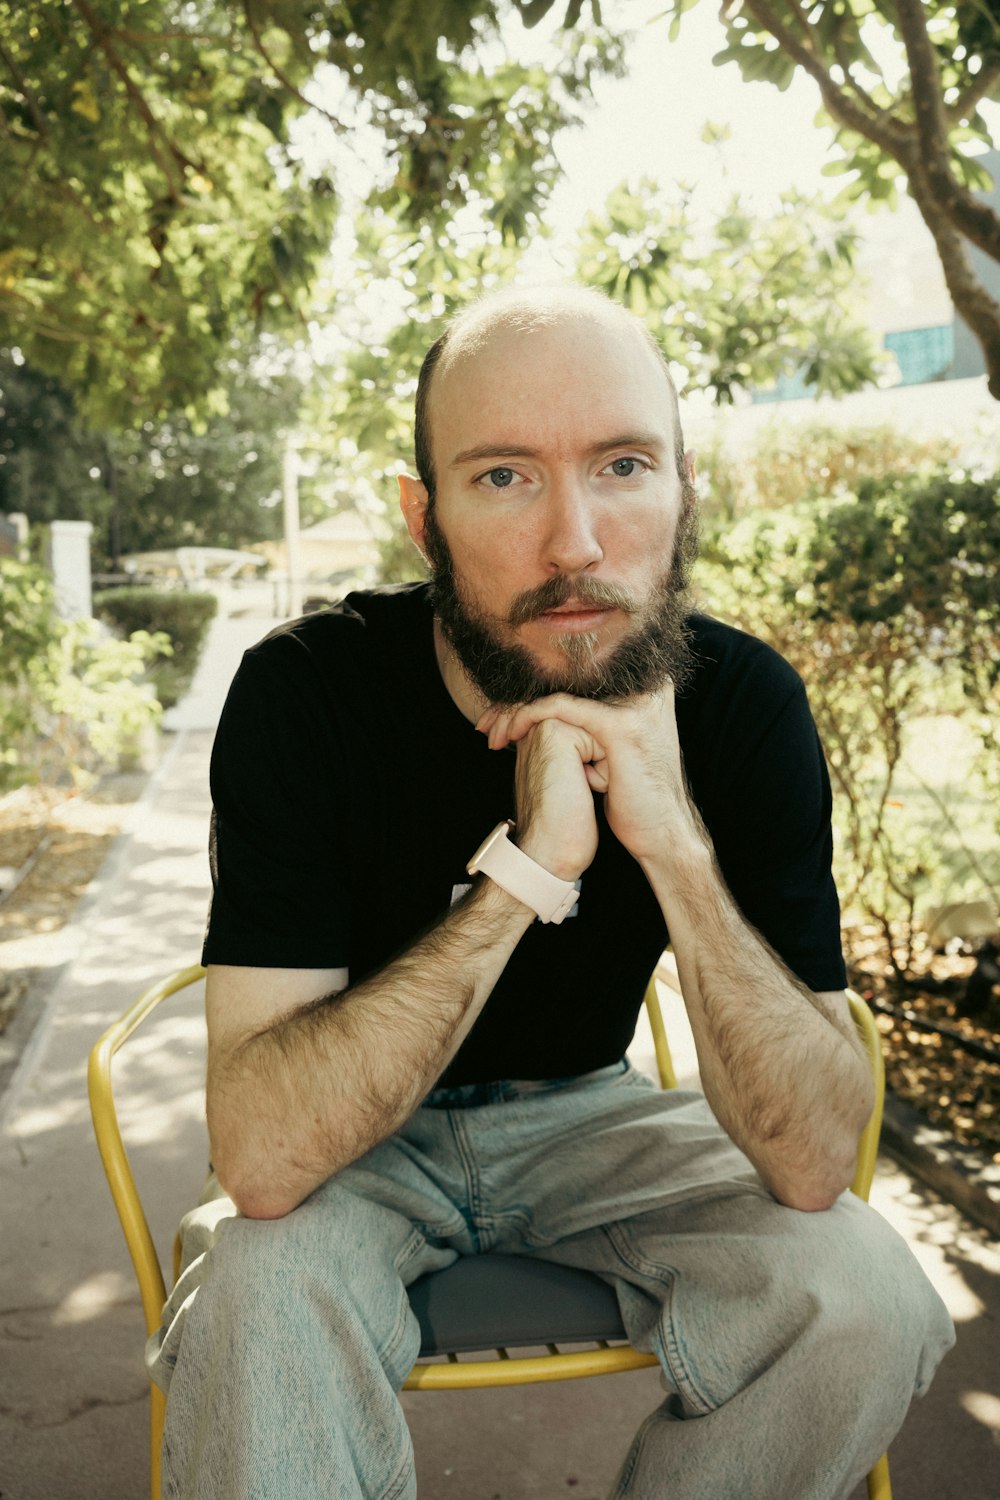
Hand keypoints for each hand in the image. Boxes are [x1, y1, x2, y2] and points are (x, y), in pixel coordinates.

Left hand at [479, 687, 701, 868]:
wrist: (661, 833)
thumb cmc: (632, 797)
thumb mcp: (610, 751)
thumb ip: (587, 725)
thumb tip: (540, 715)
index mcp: (646, 686)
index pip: (578, 679)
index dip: (534, 695)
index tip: (500, 717)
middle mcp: (645, 686)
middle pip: (566, 682)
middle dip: (518, 703)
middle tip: (487, 723)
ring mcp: (635, 703)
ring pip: (558, 693)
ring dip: (516, 711)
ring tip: (493, 732)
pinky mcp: (619, 724)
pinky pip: (561, 708)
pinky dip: (529, 717)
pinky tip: (510, 732)